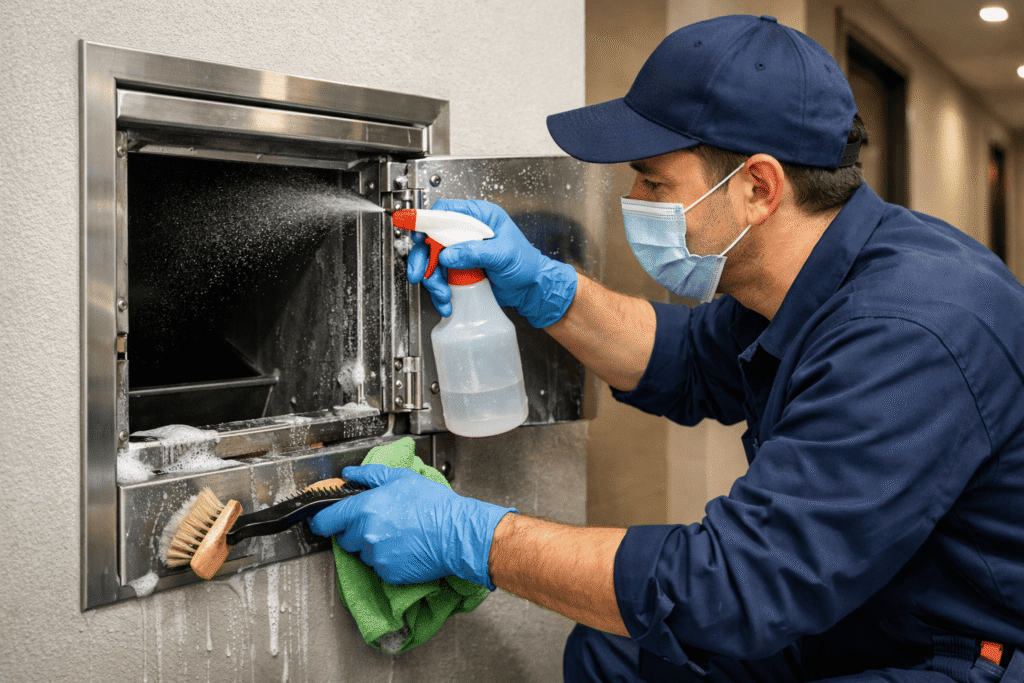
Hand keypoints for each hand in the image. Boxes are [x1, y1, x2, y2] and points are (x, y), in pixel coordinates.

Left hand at [308, 464, 516, 587]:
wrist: (456, 534)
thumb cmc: (433, 505)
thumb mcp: (402, 479)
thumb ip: (369, 476)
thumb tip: (348, 474)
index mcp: (365, 508)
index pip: (326, 520)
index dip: (321, 520)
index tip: (322, 520)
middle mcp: (366, 535)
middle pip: (344, 538)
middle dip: (354, 530)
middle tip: (378, 521)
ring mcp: (376, 557)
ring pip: (361, 553)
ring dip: (371, 545)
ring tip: (396, 534)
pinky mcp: (387, 574)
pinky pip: (377, 567)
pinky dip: (386, 559)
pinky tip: (403, 547)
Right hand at [406, 199, 577, 327]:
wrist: (531, 289)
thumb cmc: (526, 264)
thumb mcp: (503, 254)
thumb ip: (475, 252)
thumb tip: (448, 255)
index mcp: (479, 217)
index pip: (446, 212)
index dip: (429, 223)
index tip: (421, 238)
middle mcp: (467, 232)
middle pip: (431, 238)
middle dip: (423, 258)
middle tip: (421, 274)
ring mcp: (461, 252)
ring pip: (433, 262)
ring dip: (433, 280)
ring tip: (444, 295)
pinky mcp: (459, 270)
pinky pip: (441, 278)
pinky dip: (440, 291)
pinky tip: (447, 302)